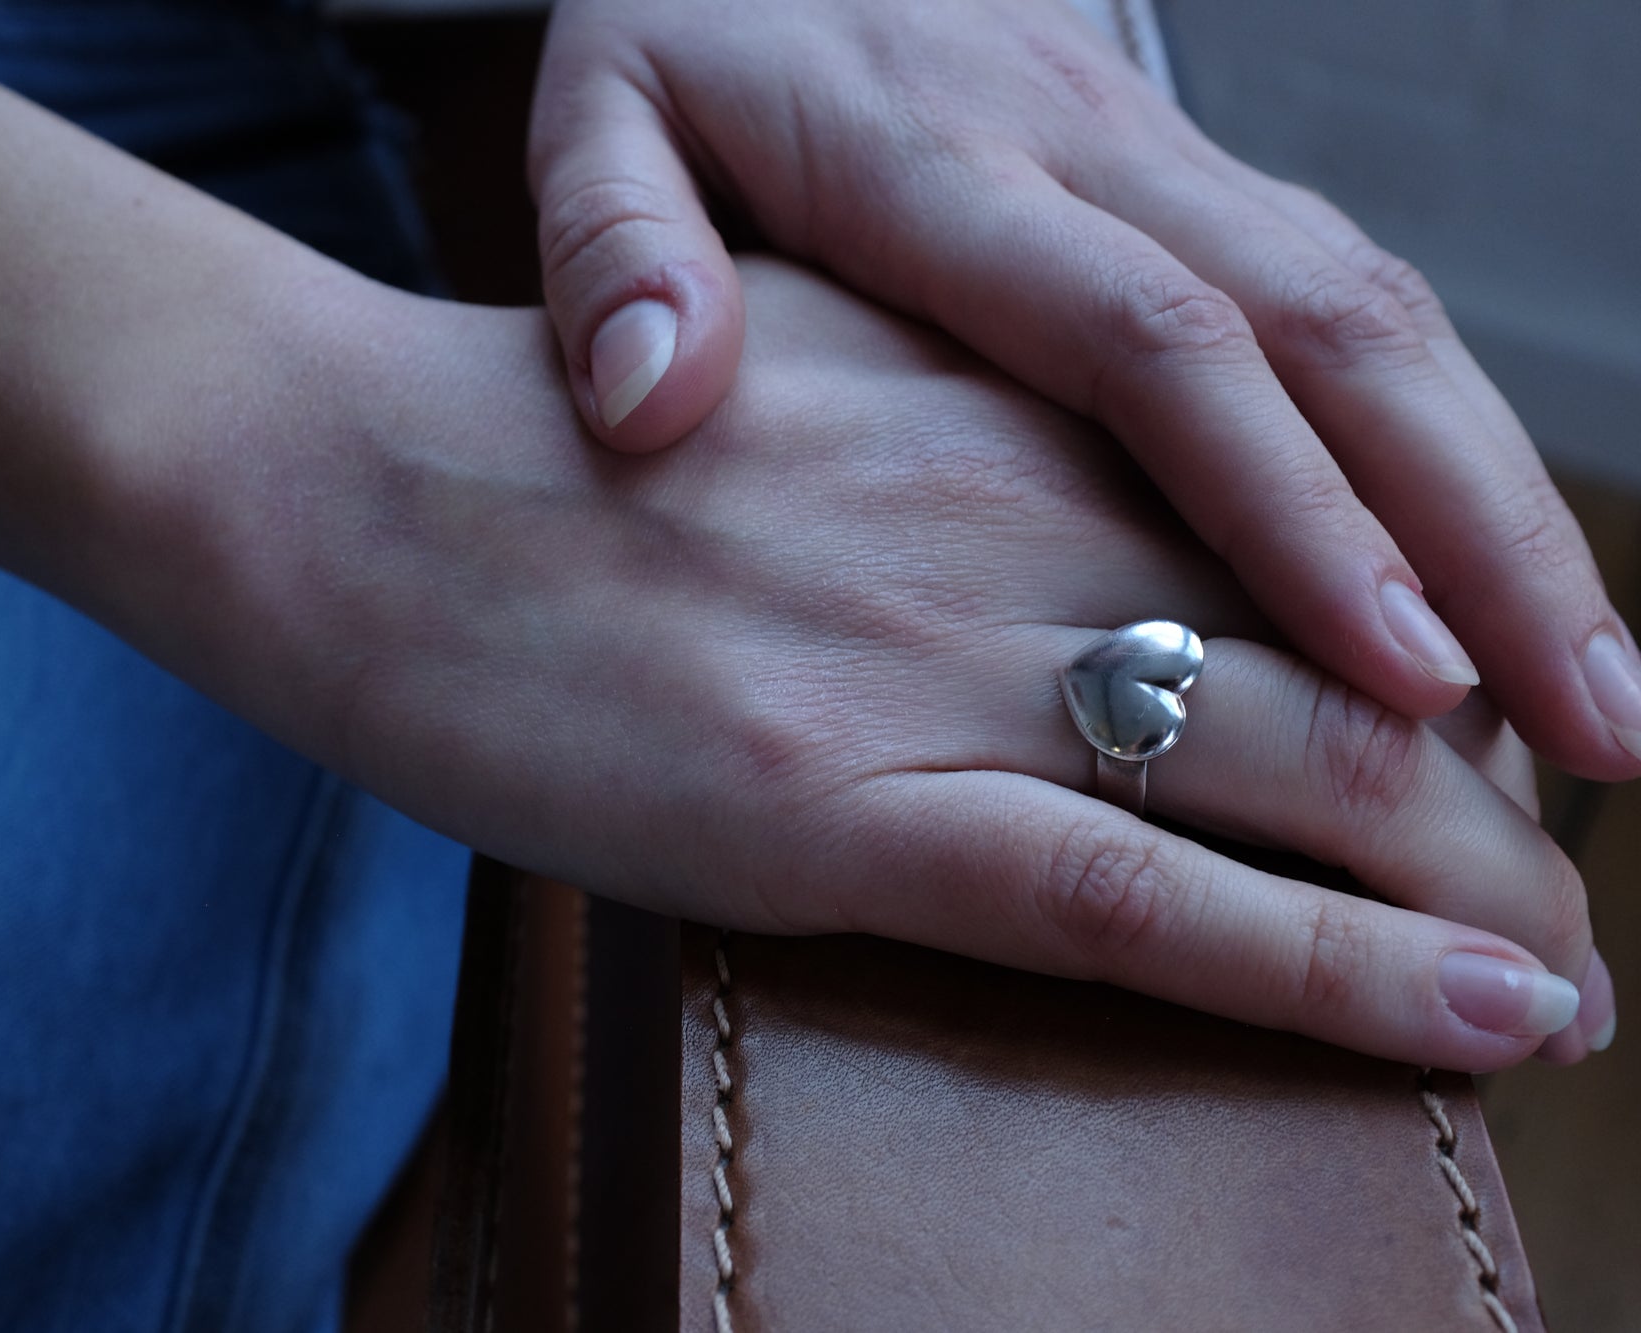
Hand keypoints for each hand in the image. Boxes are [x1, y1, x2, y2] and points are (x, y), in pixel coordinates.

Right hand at [111, 258, 1607, 1070]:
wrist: (338, 478)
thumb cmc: (541, 450)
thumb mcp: (796, 398)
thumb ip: (953, 458)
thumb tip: (1056, 551)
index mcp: (1000, 411)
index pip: (1301, 535)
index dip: (1435, 648)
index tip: (1495, 743)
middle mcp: (1010, 518)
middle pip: (1350, 659)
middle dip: (1495, 796)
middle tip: (1564, 887)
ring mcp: (929, 661)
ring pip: (1303, 777)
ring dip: (1474, 893)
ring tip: (1557, 982)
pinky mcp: (835, 806)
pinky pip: (1138, 900)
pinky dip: (1332, 970)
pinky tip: (1472, 1017)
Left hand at [526, 0, 1640, 783]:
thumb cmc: (680, 33)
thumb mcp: (597, 113)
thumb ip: (615, 247)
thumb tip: (648, 397)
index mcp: (942, 162)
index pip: (1155, 344)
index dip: (1287, 507)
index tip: (1396, 674)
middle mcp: (1091, 156)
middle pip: (1332, 333)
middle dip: (1481, 530)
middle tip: (1594, 724)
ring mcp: (1160, 158)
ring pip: (1381, 317)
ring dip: (1501, 500)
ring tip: (1593, 687)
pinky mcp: (1186, 175)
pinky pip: (1345, 300)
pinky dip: (1436, 439)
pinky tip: (1489, 566)